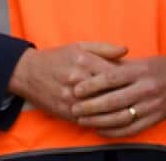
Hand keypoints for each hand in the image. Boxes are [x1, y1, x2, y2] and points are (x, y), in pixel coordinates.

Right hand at [5, 42, 126, 121]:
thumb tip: (126, 50)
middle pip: (108, 92)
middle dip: (124, 96)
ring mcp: (71, 98)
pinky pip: (87, 119)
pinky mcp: (64, 111)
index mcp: (83, 62)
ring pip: (99, 109)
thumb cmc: (57, 58)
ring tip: (128, 109)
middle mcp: (77, 80)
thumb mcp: (80, 46)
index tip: (137, 82)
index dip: (128, 79)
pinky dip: (100, 120)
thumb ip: (104, 48)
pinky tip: (111, 119)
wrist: (27, 73)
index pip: (113, 73)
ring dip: (115, 111)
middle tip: (137, 98)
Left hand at [69, 54, 165, 136]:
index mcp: (140, 71)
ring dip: (98, 121)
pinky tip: (99, 129)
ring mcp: (151, 106)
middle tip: (74, 108)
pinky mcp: (154, 119)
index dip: (92, 85)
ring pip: (120, 117)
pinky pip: (130, 129)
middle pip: (113, 100)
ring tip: (83, 120)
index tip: (76, 90)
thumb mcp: (140, 61)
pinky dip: (112, 132)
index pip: (111, 78)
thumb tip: (89, 67)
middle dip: (90, 106)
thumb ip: (116, 64)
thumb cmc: (158, 67)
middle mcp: (145, 88)